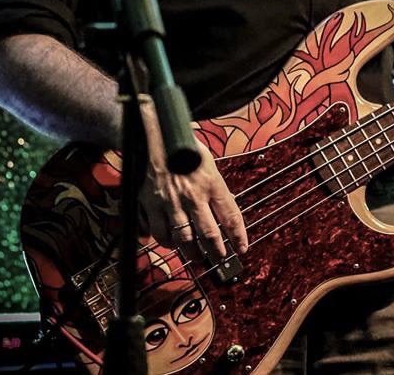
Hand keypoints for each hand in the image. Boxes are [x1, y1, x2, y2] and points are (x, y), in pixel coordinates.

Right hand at [138, 101, 247, 260]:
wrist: (153, 134)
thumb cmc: (182, 145)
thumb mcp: (207, 160)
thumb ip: (214, 185)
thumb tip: (223, 208)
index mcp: (211, 181)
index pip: (231, 215)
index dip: (238, 236)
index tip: (241, 248)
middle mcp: (193, 195)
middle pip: (210, 234)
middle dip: (217, 252)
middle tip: (220, 260)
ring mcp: (172, 202)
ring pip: (185, 239)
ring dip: (193, 253)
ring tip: (198, 259)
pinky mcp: (152, 204)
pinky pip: (160, 233)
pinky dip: (167, 242)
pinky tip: (172, 244)